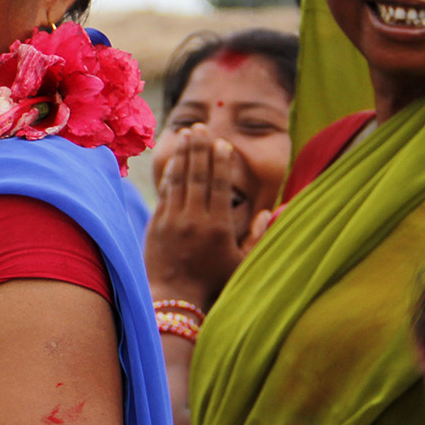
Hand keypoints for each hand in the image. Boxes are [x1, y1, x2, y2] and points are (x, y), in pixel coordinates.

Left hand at [145, 126, 245, 307]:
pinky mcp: (156, 225)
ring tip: (187, 134)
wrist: (175, 298)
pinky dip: (169, 174)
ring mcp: (172, 221)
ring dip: (184, 155)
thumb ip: (258, 237)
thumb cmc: (214, 282)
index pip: (220, 186)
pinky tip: (174, 160)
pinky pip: (164, 193)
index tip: (222, 143)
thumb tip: (268, 212)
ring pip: (179, 180)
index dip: (221, 161)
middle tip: (201, 127)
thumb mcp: (243, 263)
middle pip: (198, 176)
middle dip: (199, 148)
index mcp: (217, 226)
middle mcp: (194, 219)